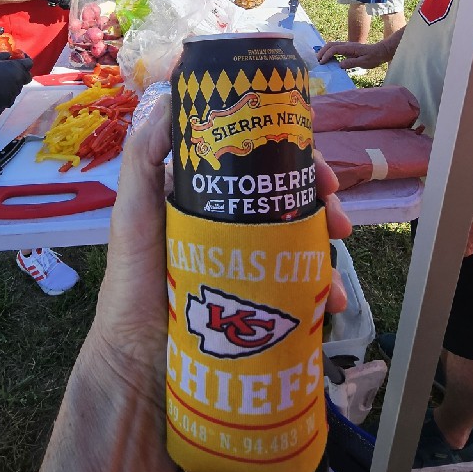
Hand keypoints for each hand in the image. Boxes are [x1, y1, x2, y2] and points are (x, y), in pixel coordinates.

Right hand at [0, 53, 32, 112]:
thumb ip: (2, 56)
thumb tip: (10, 55)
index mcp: (15, 69)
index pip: (29, 63)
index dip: (25, 59)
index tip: (18, 58)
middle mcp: (18, 82)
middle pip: (26, 77)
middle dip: (21, 72)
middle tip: (11, 69)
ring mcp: (13, 94)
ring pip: (18, 87)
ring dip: (13, 82)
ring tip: (1, 80)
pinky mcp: (7, 103)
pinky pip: (11, 95)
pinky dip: (7, 92)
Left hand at [90, 97, 351, 399]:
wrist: (136, 370)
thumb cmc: (133, 285)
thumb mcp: (133, 214)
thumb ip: (143, 159)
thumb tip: (173, 101)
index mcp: (205, 200)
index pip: (257, 165)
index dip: (293, 159)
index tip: (318, 169)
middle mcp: (231, 229)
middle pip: (289, 202)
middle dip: (323, 206)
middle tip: (339, 220)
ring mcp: (249, 269)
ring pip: (302, 245)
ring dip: (328, 253)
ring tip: (334, 274)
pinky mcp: (261, 308)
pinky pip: (301, 292)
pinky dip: (322, 294)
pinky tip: (329, 304)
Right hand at [316, 39, 389, 68]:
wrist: (381, 51)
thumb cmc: (374, 57)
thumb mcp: (364, 62)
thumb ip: (352, 63)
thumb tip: (340, 65)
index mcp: (350, 48)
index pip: (334, 49)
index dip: (327, 55)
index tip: (322, 63)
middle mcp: (347, 45)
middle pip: (331, 44)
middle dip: (322, 51)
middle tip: (317, 61)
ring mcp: (347, 46)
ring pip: (332, 45)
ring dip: (325, 51)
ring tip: (320, 60)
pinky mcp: (348, 49)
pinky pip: (336, 48)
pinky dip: (329, 52)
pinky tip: (328, 59)